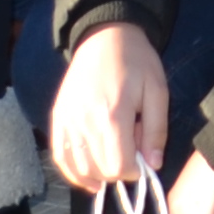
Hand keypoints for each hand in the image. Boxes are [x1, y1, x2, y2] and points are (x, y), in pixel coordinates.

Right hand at [46, 21, 167, 192]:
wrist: (105, 36)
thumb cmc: (136, 61)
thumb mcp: (157, 91)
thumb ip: (156, 131)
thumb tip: (153, 164)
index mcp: (112, 116)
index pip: (118, 166)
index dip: (134, 170)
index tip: (143, 158)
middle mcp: (84, 123)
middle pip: (99, 170)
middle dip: (119, 169)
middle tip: (130, 148)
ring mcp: (66, 121)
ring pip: (79, 168)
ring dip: (98, 174)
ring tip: (112, 160)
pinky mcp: (56, 118)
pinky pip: (60, 157)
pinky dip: (74, 171)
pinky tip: (89, 177)